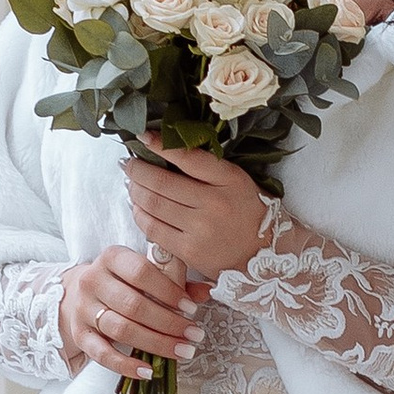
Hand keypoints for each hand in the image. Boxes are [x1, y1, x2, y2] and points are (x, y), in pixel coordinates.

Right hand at [60, 244, 202, 386]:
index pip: (142, 272)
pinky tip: (149, 371)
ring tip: (182, 351)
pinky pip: (102, 354)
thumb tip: (206, 291)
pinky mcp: (79, 335)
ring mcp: (83, 309)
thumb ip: (174, 279)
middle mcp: (93, 281)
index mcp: (112, 257)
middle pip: (133, 305)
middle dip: (169, 323)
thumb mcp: (144, 273)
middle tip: (194, 335)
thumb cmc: (121, 282)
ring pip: (121, 330)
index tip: (191, 309)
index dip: (169, 291)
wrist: (79, 294)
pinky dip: (126, 365)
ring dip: (155, 344)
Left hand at [127, 143, 274, 283]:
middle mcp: (214, 203)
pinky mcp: (189, 251)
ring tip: (131, 183)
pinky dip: (139, 215)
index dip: (160, 145)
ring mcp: (200, 229)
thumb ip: (208, 167)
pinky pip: (153, 229)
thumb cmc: (248, 213)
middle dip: (138, 170)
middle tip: (129, 164)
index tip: (143, 136)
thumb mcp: (237, 182)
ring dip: (135, 191)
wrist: (263, 257)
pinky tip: (138, 207)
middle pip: (161, 182)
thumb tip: (166, 150)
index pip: (188, 157)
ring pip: (153, 204)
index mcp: (230, 180)